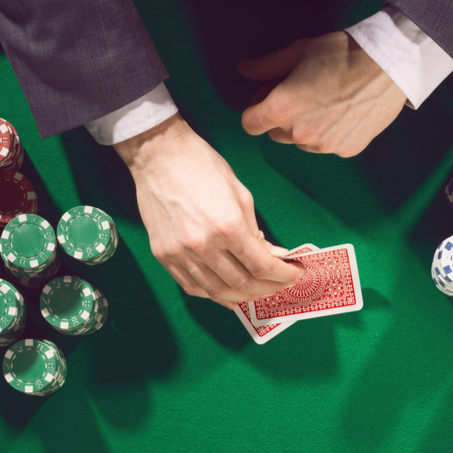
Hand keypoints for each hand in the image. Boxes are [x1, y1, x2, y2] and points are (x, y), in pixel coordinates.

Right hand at [115, 114, 303, 305]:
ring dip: (243, 297)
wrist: (158, 155)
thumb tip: (271, 255)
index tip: (295, 273)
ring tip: (258, 291)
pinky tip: (229, 293)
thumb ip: (255, 229)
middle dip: (269, 289)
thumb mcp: (240, 194)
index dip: (284, 275)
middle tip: (281, 284)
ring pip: (217, 292)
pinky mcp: (163, 255)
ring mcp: (180, 254)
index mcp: (228, 226)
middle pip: (243, 284)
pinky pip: (192, 287)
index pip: (263, 266)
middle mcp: (203, 245)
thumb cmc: (201, 166)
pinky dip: (214, 294)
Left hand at [238, 31, 406, 157]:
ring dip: (306, 126)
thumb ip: (266, 65)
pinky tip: (344, 110)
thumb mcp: (299, 51)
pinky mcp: (347, 150)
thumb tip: (244, 69)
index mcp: (282, 109)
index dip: (256, 108)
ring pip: (302, 141)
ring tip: (326, 99)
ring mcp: (325, 146)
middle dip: (282, 116)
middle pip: (275, 133)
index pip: (249, 124)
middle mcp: (300, 134)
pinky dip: (331, 132)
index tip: (270, 95)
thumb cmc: (343, 53)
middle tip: (302, 91)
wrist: (389, 64)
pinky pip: (328, 145)